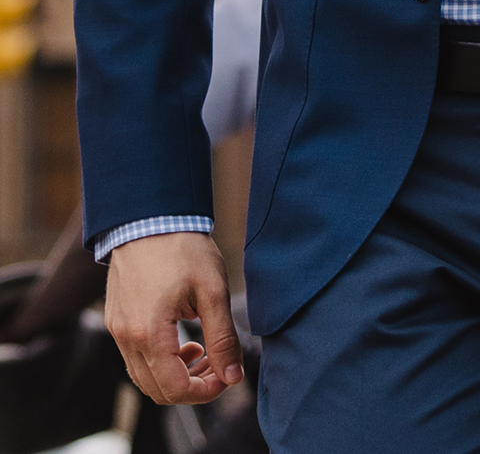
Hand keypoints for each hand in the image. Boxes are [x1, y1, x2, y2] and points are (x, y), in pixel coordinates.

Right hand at [105, 232, 243, 404]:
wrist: (150, 216)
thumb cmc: (183, 248)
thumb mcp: (213, 290)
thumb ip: (223, 337)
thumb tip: (233, 376)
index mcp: (149, 333)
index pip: (175, 388)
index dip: (205, 392)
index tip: (227, 377)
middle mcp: (126, 338)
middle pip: (157, 390)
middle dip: (193, 386)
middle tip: (219, 366)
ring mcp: (117, 331)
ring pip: (144, 378)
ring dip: (176, 376)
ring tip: (204, 350)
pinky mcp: (116, 321)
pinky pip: (135, 359)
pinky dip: (161, 362)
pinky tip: (184, 340)